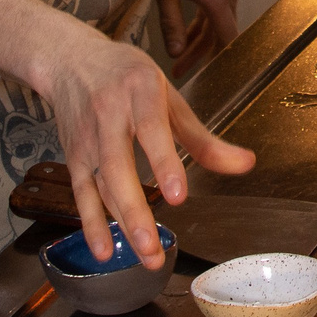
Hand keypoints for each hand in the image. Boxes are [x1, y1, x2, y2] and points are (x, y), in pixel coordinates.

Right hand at [29, 16, 254, 267]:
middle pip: (119, 167)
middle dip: (136, 211)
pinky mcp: (72, 155)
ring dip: (120, 224)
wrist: (71, 60)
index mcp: (141, 91)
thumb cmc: (127, 77)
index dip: (163, 163)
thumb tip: (246, 164)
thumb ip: (203, 136)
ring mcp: (87, 137)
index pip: (152, 130)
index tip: (176, 196)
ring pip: (101, 185)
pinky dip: (91, 222)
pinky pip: (81, 192)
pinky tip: (105, 250)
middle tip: (153, 247)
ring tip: (144, 255)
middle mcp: (109, 113)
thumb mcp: (169, 96)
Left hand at [150, 0, 238, 80]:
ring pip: (217, 23)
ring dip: (200, 41)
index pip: (227, 42)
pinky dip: (201, 25)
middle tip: (181, 73)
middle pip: (222, 35)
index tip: (206, 80)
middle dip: (203, 56)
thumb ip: (171, 25)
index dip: (219, 64)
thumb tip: (175, 53)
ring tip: (178, 57)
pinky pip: (214, 10)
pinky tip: (183, 33)